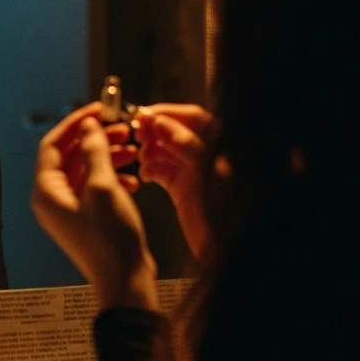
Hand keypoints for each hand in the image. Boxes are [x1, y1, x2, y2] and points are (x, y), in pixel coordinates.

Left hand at [32, 107, 157, 310]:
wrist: (124, 281)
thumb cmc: (110, 238)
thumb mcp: (103, 187)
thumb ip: (94, 151)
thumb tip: (88, 126)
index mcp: (46, 191)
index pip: (51, 144)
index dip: (75, 124)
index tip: (98, 110)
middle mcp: (51, 199)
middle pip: (69, 156)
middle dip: (95, 139)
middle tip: (122, 128)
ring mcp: (68, 209)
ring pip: (85, 170)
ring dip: (107, 157)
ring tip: (133, 150)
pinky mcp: (85, 217)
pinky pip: (94, 187)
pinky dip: (112, 177)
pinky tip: (134, 179)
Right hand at [135, 104, 215, 260]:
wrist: (221, 248)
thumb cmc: (221, 211)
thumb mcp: (206, 173)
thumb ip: (187, 145)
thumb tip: (161, 122)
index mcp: (219, 145)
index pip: (193, 117)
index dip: (168, 112)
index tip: (143, 115)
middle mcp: (206, 154)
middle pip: (176, 131)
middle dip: (155, 131)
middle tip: (138, 135)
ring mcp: (194, 170)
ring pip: (166, 149)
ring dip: (151, 150)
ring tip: (142, 157)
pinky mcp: (183, 186)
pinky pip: (163, 169)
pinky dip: (151, 169)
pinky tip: (145, 175)